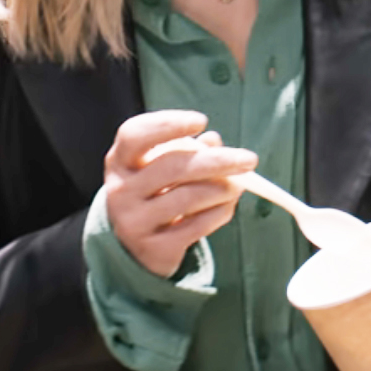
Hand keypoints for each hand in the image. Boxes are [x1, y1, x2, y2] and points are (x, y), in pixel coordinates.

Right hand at [103, 110, 257, 277]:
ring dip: (224, 189)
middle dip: (217, 160)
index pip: (134, 135)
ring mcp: (133, 222)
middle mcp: (120, 191)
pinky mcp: (153, 248)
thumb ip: (190, 149)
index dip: (168, 124)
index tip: (202, 121)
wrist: (138, 246)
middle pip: (172, 166)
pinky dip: (221, 212)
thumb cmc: (158, 191)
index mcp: (120, 161)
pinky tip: (227, 205)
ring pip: (188, 197)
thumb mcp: (165, 166)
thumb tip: (214, 141)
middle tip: (250, 160)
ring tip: (238, 186)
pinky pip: (197, 225)